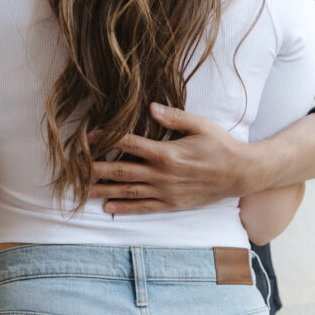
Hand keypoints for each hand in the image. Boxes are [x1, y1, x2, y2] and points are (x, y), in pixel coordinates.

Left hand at [86, 102, 266, 214]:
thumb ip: (174, 117)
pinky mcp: (171, 204)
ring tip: (82, 190)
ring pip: (128, 190)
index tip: (88, 137)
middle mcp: (162, 174)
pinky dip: (124, 207)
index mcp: (166, 152)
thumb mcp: (200, 125)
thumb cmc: (221, 146)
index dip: (107, 139)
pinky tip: (108, 207)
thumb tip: (150, 107)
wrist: (240, 174)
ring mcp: (165, 191)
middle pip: (121, 170)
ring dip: (103, 190)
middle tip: (73, 170)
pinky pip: (143, 207)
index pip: (129, 144)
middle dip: (95, 169)